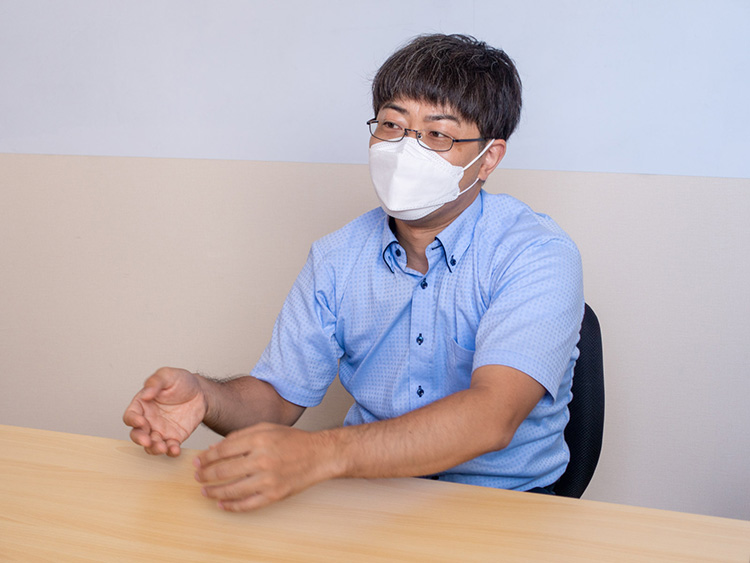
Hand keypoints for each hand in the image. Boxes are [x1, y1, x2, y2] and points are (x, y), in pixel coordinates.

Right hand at [123, 367, 206, 456]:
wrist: (201, 392)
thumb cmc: (182, 381)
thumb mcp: (168, 375)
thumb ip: (155, 382)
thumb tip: (146, 394)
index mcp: (142, 405)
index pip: (131, 415)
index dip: (133, 420)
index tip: (140, 421)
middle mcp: (148, 420)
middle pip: (137, 434)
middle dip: (140, 439)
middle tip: (147, 441)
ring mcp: (160, 430)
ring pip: (151, 445)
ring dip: (154, 448)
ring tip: (162, 447)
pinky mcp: (174, 437)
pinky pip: (170, 447)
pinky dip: (171, 451)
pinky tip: (175, 450)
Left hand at [193, 423, 337, 511]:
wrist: (318, 455)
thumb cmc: (293, 440)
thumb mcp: (266, 428)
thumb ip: (240, 436)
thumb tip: (215, 448)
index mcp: (258, 440)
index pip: (223, 451)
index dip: (206, 457)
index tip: (198, 462)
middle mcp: (262, 459)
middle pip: (223, 471)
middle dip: (205, 475)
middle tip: (198, 476)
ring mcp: (268, 479)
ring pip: (232, 490)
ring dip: (214, 492)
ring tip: (205, 491)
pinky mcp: (274, 495)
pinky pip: (247, 504)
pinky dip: (232, 506)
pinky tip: (222, 504)